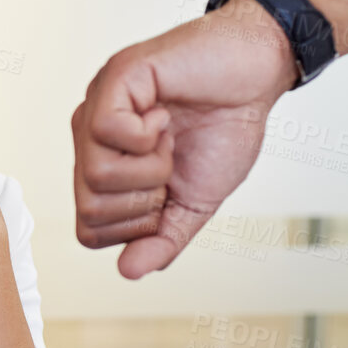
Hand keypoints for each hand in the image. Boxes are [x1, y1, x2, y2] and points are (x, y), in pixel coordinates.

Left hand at [71, 0, 290, 277]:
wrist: (258, 75)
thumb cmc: (225, 129)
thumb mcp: (196, 201)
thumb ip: (163, 239)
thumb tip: (128, 272)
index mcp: (105, 165)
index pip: (90, 230)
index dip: (135, 227)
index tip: (168, 192)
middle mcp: (90, 137)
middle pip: (89, 208)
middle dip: (143, 201)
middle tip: (170, 165)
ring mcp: (98, 106)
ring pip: (94, 174)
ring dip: (148, 168)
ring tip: (169, 138)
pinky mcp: (114, 79)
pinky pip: (105, 131)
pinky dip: (145, 136)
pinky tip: (162, 115)